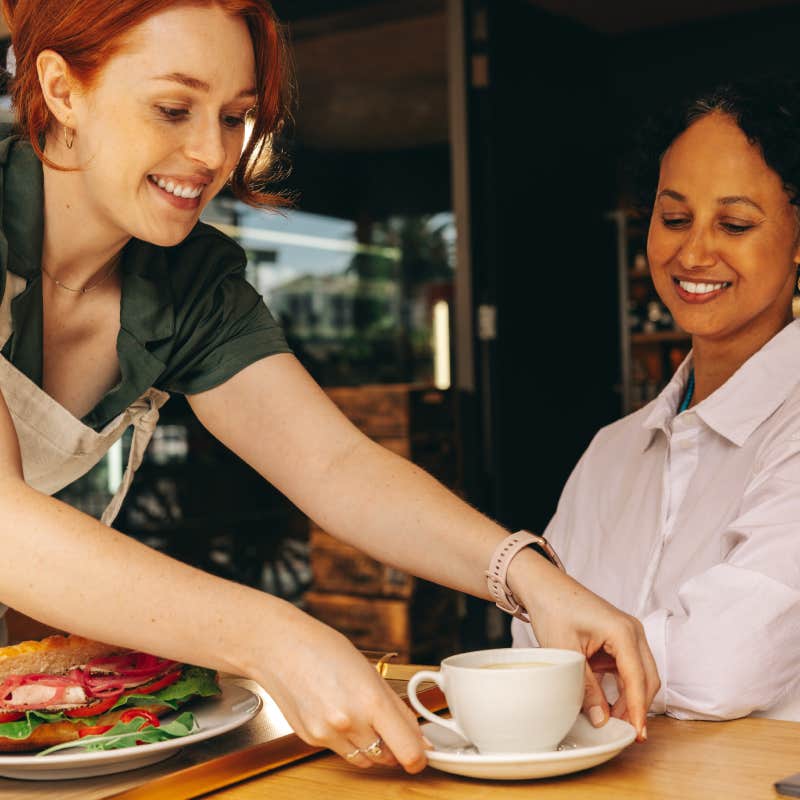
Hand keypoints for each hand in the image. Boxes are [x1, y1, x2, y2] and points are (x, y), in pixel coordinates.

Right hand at [250, 607, 427, 770]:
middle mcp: (350, 722)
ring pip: (365, 760)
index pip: (407, 750)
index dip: (419, 757)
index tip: (422, 755)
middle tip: (393, 730)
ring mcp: (328, 734)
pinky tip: (339, 714)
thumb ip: (397, 708)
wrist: (280, 648)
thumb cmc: (324, 649)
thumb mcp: (371, 671)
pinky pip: (341, 751)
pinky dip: (348, 741)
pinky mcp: (312, 740)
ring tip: (363, 718)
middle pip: (388, 757)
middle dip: (395, 748)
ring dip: (373, 747)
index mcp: (371, 700)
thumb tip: (418, 737)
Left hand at [510, 553, 659, 740]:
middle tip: (626, 732)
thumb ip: (586, 687)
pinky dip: (622, 684)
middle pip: (647, 678)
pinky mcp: (620, 637)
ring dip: (630, 697)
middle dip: (638, 706)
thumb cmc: (553, 608)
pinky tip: (608, 701)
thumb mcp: (566, 652)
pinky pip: (629, 666)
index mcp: (623, 632)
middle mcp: (633, 631)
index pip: (638, 679)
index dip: (638, 710)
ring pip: (640, 674)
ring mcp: (628, 632)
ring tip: (614, 720)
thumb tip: (601, 719)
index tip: (636, 734)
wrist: (543, 586)